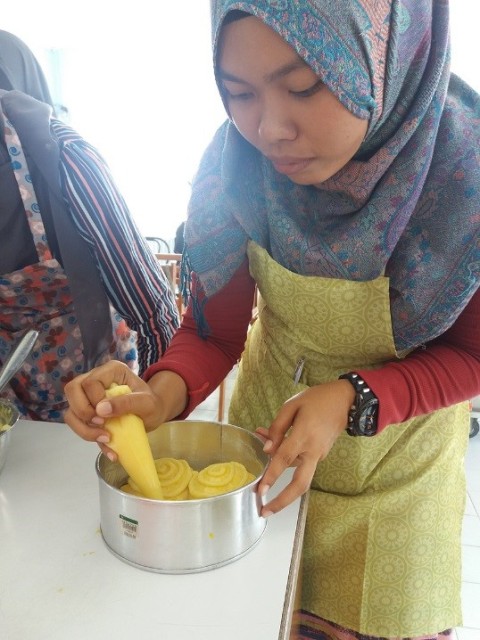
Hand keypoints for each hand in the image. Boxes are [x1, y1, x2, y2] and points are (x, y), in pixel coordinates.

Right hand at [64, 360, 186, 459]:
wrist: (153, 416)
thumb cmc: (152, 405)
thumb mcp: (147, 403)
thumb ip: (127, 403)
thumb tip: (100, 409)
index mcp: (111, 371)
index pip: (90, 382)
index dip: (94, 400)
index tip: (108, 415)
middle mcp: (96, 379)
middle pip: (72, 390)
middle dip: (82, 412)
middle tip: (101, 424)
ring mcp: (89, 396)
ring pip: (71, 410)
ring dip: (83, 429)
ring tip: (106, 440)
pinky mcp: (88, 412)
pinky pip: (77, 424)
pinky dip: (88, 438)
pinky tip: (110, 450)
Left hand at [255, 379, 354, 515]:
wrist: (346, 400)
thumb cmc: (316, 399)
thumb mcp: (292, 405)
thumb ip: (277, 427)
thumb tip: (267, 449)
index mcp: (304, 435)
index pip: (284, 460)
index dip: (271, 477)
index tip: (260, 492)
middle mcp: (313, 451)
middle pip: (299, 484)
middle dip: (282, 502)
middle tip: (265, 512)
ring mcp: (319, 455)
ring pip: (298, 473)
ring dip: (278, 472)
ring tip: (260, 455)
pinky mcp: (321, 455)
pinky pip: (301, 462)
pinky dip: (286, 459)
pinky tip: (274, 444)